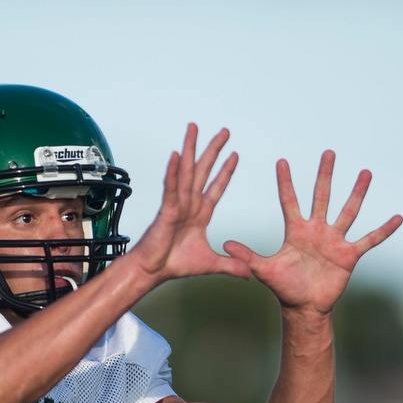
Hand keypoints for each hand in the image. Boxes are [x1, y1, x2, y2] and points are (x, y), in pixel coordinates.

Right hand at [129, 123, 250, 282]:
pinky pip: (171, 188)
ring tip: (195, 129)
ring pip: (186, 171)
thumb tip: (249, 273)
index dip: (226, 171)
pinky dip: (173, 172)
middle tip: (224, 131)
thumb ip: (231, 266)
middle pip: (203, 170)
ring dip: (191, 149)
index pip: (216, 187)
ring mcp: (177, 205)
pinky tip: (177, 155)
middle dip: (213, 150)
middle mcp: (189, 204)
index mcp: (199, 214)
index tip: (235, 155)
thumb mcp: (211, 264)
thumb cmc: (174, 264)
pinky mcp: (166, 210)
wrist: (153, 272)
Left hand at [224, 151, 402, 315]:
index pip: (289, 201)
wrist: (305, 308)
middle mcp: (317, 230)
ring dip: (357, 193)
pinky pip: (369, 240)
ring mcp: (335, 240)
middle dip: (324, 175)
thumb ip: (247, 256)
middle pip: (322, 197)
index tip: (281, 161)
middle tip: (328, 153)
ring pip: (348, 211)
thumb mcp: (265, 270)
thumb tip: (224, 244)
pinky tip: (398, 218)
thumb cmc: (284, 289)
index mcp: (296, 231)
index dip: (285, 182)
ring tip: (365, 172)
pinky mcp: (350, 255)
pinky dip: (383, 230)